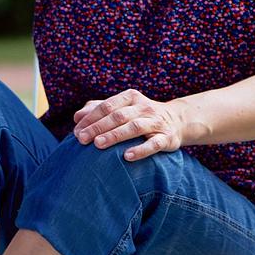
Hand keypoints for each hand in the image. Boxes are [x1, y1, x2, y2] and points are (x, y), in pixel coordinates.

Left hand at [72, 90, 194, 161]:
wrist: (177, 121)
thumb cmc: (141, 115)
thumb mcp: (122, 108)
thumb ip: (99, 109)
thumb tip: (77, 117)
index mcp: (130, 97)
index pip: (106, 106)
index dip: (90, 118)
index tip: (76, 131)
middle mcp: (143, 107)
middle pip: (118, 116)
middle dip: (98, 127)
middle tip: (81, 139)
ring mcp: (156, 122)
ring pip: (134, 127)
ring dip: (114, 136)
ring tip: (97, 145)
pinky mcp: (167, 138)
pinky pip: (153, 144)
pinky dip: (140, 150)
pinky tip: (127, 156)